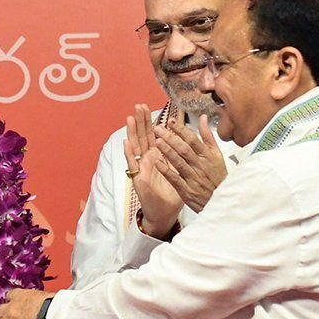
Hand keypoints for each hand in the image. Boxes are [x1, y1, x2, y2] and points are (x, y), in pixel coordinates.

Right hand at [125, 104, 182, 237]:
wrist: (164, 213)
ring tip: (130, 118)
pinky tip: (127, 142)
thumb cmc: (172, 193)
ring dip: (132, 133)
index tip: (152, 107)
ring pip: (136, 147)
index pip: (154, 135)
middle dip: (141, 121)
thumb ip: (183, 156)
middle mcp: (148, 160)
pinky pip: (133, 164)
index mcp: (158, 156)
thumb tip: (191, 141)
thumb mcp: (180, 171)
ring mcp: (141, 168)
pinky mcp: (138, 179)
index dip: (152, 121)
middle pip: (143, 136)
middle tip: (139, 105)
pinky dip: (129, 153)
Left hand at [151, 114, 227, 212]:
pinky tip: (157, 162)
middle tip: (158, 128)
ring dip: (167, 151)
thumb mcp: (217, 155)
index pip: (193, 139)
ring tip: (156, 141)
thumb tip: (203, 117)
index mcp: (209, 155)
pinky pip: (175, 179)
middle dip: (170, 137)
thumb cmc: (218, 176)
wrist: (223, 201)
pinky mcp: (187, 190)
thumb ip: (208, 136)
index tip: (170, 121)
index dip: (181, 130)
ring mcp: (193, 178)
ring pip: (179, 162)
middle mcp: (201, 165)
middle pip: (184, 149)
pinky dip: (166, 170)